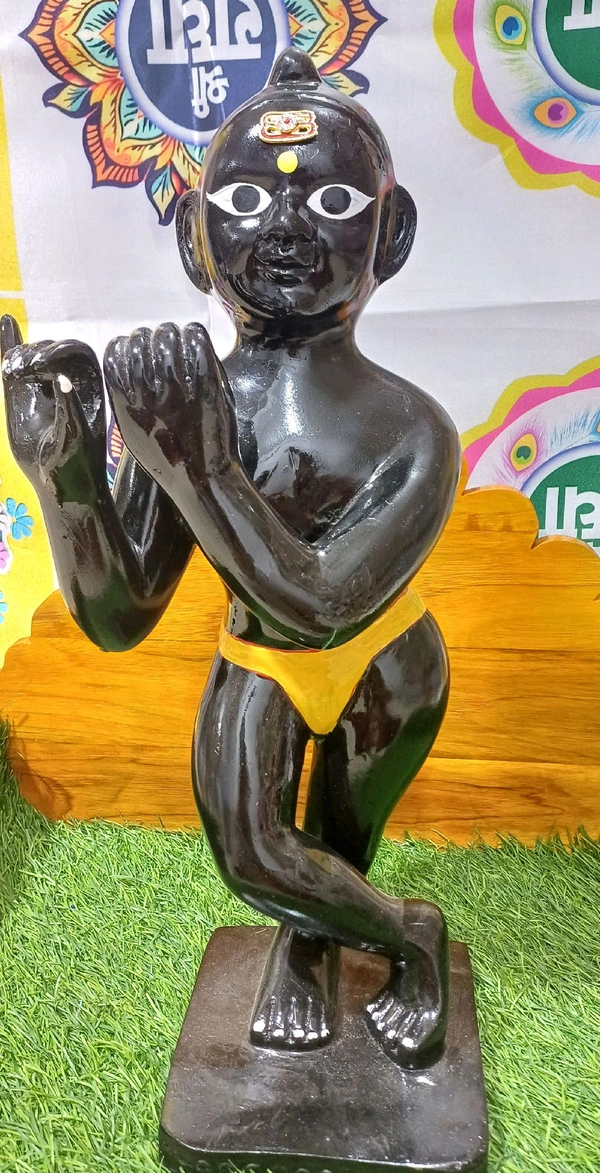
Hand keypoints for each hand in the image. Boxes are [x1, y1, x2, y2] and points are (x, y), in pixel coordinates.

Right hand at [1, 316, 105, 494]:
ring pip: (31, 356)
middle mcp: (65, 383)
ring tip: (12, 372)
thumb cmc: (74, 466)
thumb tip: (62, 378)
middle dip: (37, 353)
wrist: (58, 486)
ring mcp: (41, 387)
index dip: (59, 352)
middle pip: (52, 350)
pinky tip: (6, 324)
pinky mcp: (19, 395)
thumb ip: (69, 409)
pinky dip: (6, 345)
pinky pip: (13, 365)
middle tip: (23, 371)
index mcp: (88, 389)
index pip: (76, 354)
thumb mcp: (74, 439)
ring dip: (20, 356)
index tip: (43, 367)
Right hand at [103, 322, 236, 488]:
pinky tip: (196, 343)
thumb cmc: (168, 461)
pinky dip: (194, 335)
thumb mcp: (133, 431)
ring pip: (167, 333)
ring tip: (180, 344)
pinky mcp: (206, 379)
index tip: (140, 353)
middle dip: (151, 338)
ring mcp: (177, 382)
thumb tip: (127, 367)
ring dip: (173, 334)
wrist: (202, 479)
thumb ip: (127, 398)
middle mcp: (147, 388)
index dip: (128, 347)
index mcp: (124, 400)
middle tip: (164, 347)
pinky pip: (195, 337)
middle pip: (141, 338)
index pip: (115, 351)